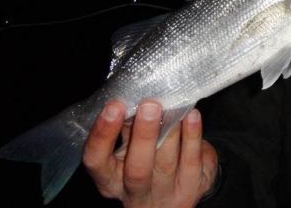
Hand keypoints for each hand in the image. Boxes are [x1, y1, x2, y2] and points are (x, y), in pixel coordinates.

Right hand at [83, 101, 218, 207]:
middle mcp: (135, 192)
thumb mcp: (128, 150)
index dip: (103, 134)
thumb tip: (136, 95)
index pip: (97, 160)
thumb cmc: (145, 160)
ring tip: (177, 106)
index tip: (114, 106)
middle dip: (144, 135)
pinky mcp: (192, 189)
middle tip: (150, 105)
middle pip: (137, 169)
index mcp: (110, 179)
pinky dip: (193, 137)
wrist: (173, 194)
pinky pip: (193, 163)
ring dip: (172, 132)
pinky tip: (193, 117)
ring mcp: (165, 194)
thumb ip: (128, 128)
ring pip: (167, 164)